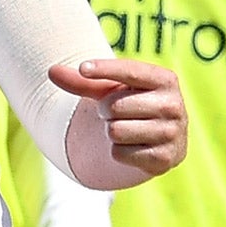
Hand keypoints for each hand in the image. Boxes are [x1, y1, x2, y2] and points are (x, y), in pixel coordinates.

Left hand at [54, 57, 186, 185]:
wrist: (157, 139)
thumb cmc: (131, 104)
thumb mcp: (110, 89)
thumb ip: (82, 81)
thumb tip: (51, 71)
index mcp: (165, 80)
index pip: (130, 71)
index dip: (105, 69)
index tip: (84, 68)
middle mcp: (174, 105)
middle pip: (114, 106)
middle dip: (105, 111)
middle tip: (117, 113)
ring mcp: (173, 133)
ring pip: (115, 131)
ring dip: (111, 132)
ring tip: (126, 128)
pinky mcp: (165, 159)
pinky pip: (119, 153)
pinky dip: (118, 151)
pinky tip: (134, 146)